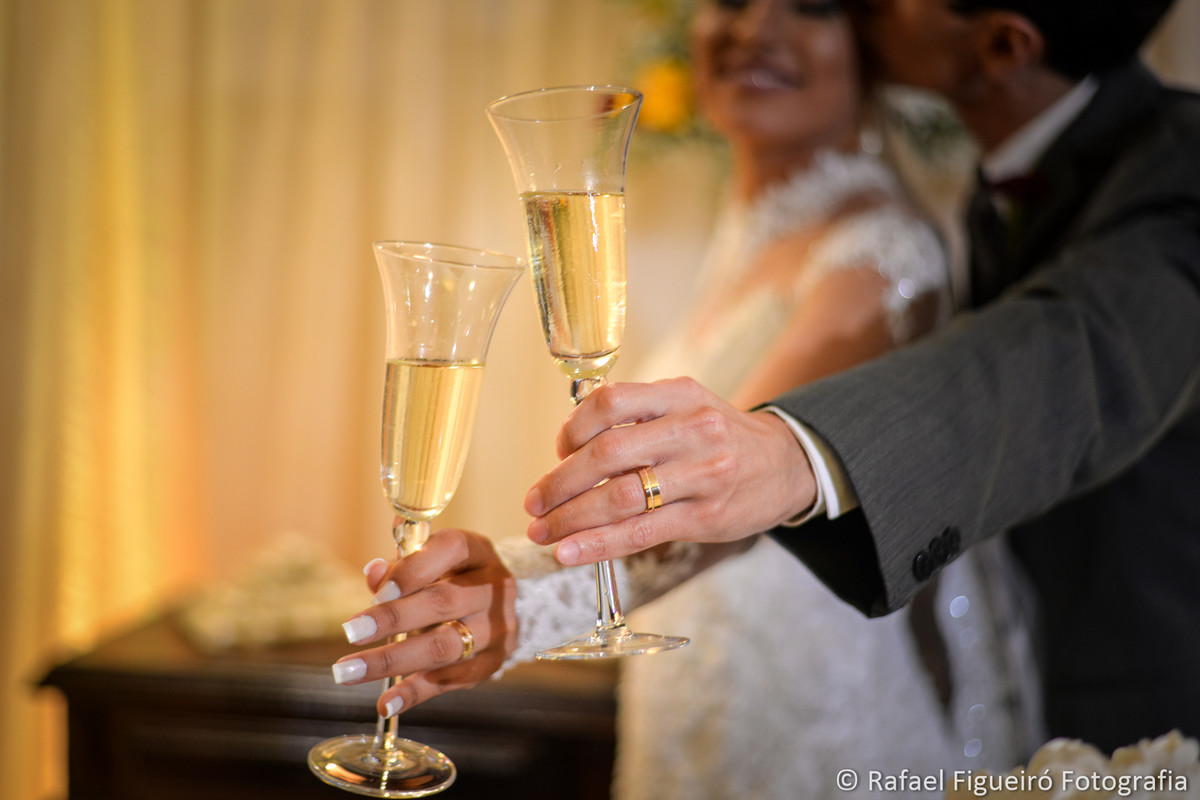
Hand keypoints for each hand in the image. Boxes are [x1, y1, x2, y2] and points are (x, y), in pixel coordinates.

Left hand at [330, 528, 516, 716]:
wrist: (499, 609)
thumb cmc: (454, 578)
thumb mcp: (432, 562)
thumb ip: (400, 567)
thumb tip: (373, 574)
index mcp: (478, 552)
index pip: (451, 550)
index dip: (413, 570)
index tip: (377, 593)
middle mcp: (494, 589)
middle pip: (444, 602)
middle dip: (393, 618)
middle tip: (351, 632)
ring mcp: (497, 629)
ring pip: (444, 646)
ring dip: (393, 660)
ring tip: (349, 672)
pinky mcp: (491, 663)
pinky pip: (449, 681)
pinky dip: (414, 692)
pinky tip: (385, 703)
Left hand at [524, 377, 816, 565]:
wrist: (788, 465)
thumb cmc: (721, 436)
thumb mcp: (687, 405)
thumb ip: (637, 416)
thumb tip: (570, 446)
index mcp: (680, 394)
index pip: (612, 402)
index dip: (573, 427)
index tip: (558, 449)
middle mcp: (692, 430)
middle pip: (608, 453)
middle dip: (560, 482)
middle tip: (533, 503)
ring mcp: (702, 475)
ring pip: (621, 497)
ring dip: (572, 518)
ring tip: (543, 533)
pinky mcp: (706, 516)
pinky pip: (642, 532)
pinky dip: (599, 545)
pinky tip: (571, 553)